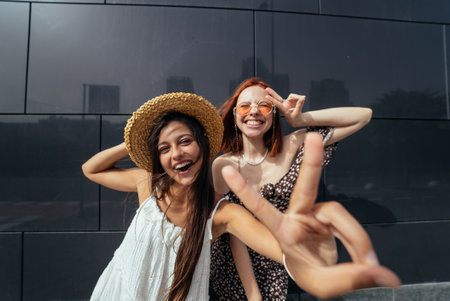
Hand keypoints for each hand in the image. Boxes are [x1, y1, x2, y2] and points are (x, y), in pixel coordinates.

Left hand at [221, 133, 400, 298]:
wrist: (320, 273)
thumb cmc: (310, 274)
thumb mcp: (325, 284)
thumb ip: (352, 278)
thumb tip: (388, 276)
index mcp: (284, 232)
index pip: (261, 209)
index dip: (245, 191)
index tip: (227, 171)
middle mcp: (298, 216)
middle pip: (305, 187)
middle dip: (311, 163)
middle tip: (314, 139)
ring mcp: (316, 214)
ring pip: (340, 215)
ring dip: (355, 240)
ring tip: (367, 266)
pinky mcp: (331, 215)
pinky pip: (350, 224)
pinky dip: (360, 241)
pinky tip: (367, 260)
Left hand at [265, 87, 305, 126]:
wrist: (296, 120)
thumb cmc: (296, 117)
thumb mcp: (298, 112)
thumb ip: (300, 104)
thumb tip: (303, 97)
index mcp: (284, 110)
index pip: (278, 104)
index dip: (272, 100)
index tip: (267, 96)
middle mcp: (284, 105)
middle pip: (278, 98)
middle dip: (272, 93)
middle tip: (266, 89)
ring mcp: (286, 102)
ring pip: (292, 96)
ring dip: (298, 98)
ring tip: (302, 103)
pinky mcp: (289, 100)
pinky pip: (295, 96)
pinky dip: (299, 98)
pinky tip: (301, 101)